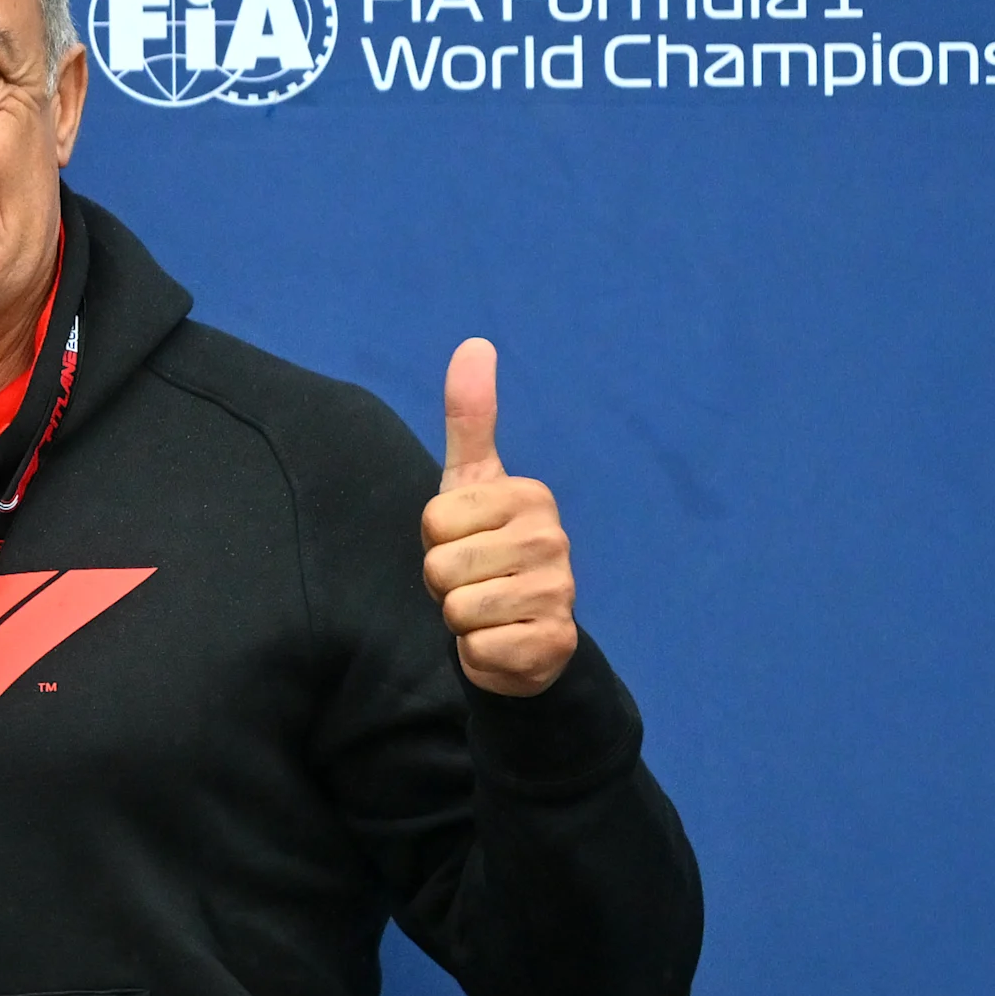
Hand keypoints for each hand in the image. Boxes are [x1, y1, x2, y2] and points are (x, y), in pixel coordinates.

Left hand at [420, 338, 579, 696]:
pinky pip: (477, 648)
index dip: (435, 540)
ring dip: (458, 618)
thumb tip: (474, 342)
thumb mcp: (470, 483)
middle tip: (473, 581)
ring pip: (457, 609)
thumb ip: (470, 417)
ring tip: (485, 609)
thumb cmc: (486, 549)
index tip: (463, 543)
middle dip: (443, 583)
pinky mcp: (552, 644)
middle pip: (441, 566)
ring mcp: (559, 594)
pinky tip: (501, 640)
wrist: (520, 633)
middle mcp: (553, 541)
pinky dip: (477, 652)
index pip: (435, 520)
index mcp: (530, 496)